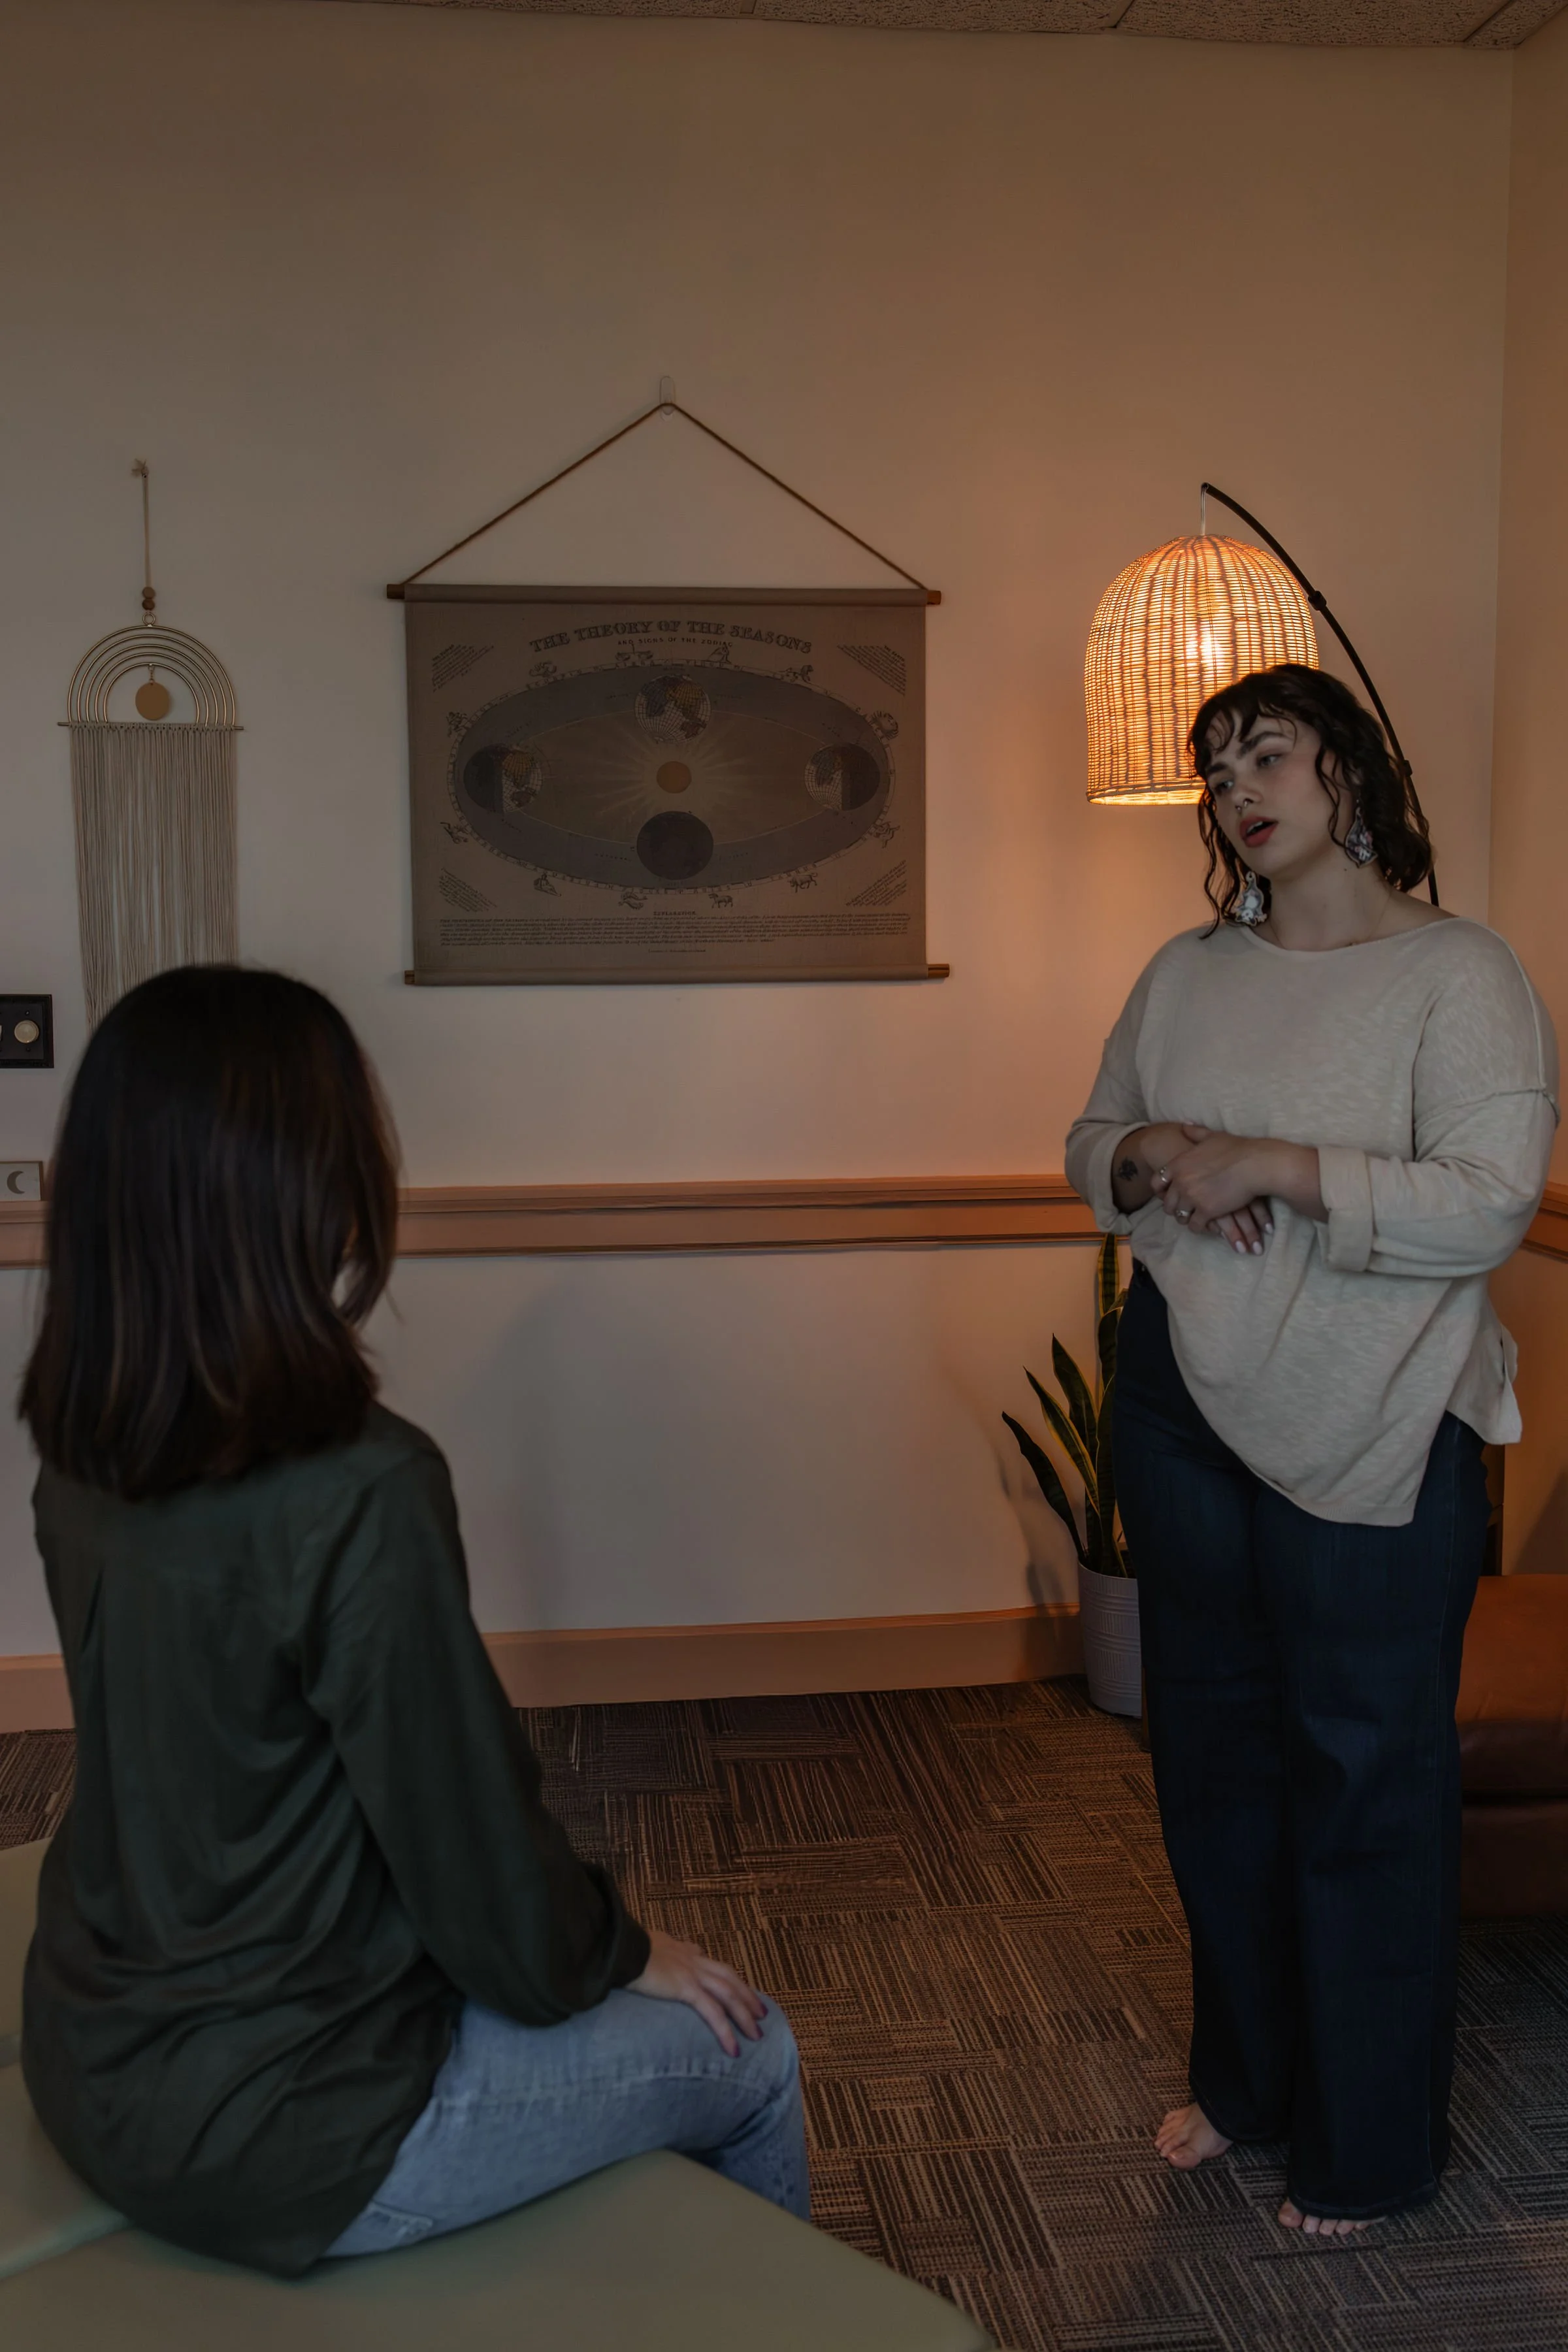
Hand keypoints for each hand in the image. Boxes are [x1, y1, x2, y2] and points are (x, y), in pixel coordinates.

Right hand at [627, 1926, 767, 2056]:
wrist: (620, 1947)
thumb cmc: (625, 1948)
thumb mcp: (646, 1945)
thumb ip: (659, 1948)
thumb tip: (662, 1948)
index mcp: (682, 1950)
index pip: (713, 1964)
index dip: (728, 1978)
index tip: (739, 1988)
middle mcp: (692, 1959)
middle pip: (729, 1977)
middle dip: (747, 1996)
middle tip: (761, 2014)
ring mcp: (692, 1973)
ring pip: (728, 1995)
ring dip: (745, 2015)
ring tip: (756, 2035)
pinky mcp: (686, 1988)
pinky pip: (713, 2013)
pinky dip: (726, 2031)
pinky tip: (734, 2049)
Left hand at [1154, 1126, 1322, 1239]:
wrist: (1256, 1164)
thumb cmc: (1237, 1148)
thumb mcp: (1212, 1136)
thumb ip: (1195, 1133)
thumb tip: (1184, 1125)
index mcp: (1178, 1164)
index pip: (1157, 1182)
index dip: (1162, 1190)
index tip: (1169, 1194)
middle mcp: (1180, 1182)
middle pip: (1167, 1203)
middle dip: (1175, 1207)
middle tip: (1184, 1209)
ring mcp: (1192, 1197)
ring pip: (1180, 1216)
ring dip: (1187, 1218)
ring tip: (1195, 1219)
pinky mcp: (1206, 1211)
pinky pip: (1195, 1225)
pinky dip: (1200, 1227)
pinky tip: (1208, 1224)